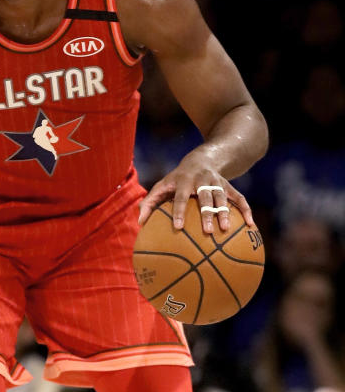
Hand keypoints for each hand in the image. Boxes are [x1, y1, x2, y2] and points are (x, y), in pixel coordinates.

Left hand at [137, 155, 253, 233]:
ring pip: (222, 197)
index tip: (178, 227)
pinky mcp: (229, 185)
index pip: (180, 197)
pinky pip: (239, 198)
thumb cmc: (177, 179)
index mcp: (183, 181)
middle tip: (208, 232)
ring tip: (226, 229)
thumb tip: (140, 223)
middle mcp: (201, 180)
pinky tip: (251, 225)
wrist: (201, 159)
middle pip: (205, 197)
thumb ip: (150, 203)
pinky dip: (246, 210)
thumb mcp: (162, 186)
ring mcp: (217, 182)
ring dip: (225, 212)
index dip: (179, 211)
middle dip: (207, 214)